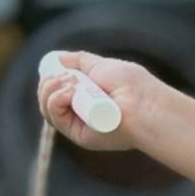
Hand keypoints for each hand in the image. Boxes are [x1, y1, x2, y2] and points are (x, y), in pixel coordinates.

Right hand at [35, 51, 159, 151]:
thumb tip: (60, 58)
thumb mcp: (103, 66)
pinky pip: (55, 119)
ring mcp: (81, 126)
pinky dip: (55, 101)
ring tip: (69, 82)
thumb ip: (81, 61)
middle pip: (48, 100)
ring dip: (50, 90)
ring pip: (48, 109)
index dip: (51, 79)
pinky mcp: (81, 136)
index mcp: (88, 98)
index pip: (57, 90)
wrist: (146, 105)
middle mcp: (83, 114)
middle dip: (48, 84)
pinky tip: (68, 92)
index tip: (55, 68)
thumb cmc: (132, 85)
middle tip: (65, 76)